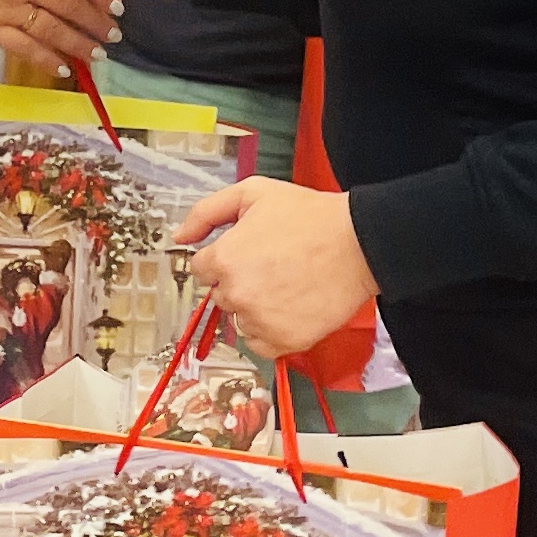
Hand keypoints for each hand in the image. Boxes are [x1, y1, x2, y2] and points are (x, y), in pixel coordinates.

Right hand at [0, 0, 122, 69]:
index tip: (116, 2)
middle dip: (97, 21)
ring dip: (80, 44)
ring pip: (54, 28)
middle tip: (114, 34)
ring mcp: (6, 3)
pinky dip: (46, 58)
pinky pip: (24, 46)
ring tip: (98, 55)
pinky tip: (61, 67)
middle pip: (72, 2)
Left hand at [174, 177, 373, 360]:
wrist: (358, 243)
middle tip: (273, 265)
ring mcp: (260, 321)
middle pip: (220, 295)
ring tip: (286, 284)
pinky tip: (290, 306)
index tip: (248, 253)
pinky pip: (260, 343)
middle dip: (239, 281)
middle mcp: (236, 294)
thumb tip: (178, 236)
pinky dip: (270, 330)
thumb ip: (206, 213)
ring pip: (239, 320)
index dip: (224, 258)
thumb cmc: (309, 216)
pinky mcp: (284, 341)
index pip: (202, 270)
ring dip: (254, 307)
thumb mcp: (253, 193)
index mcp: (224, 260)